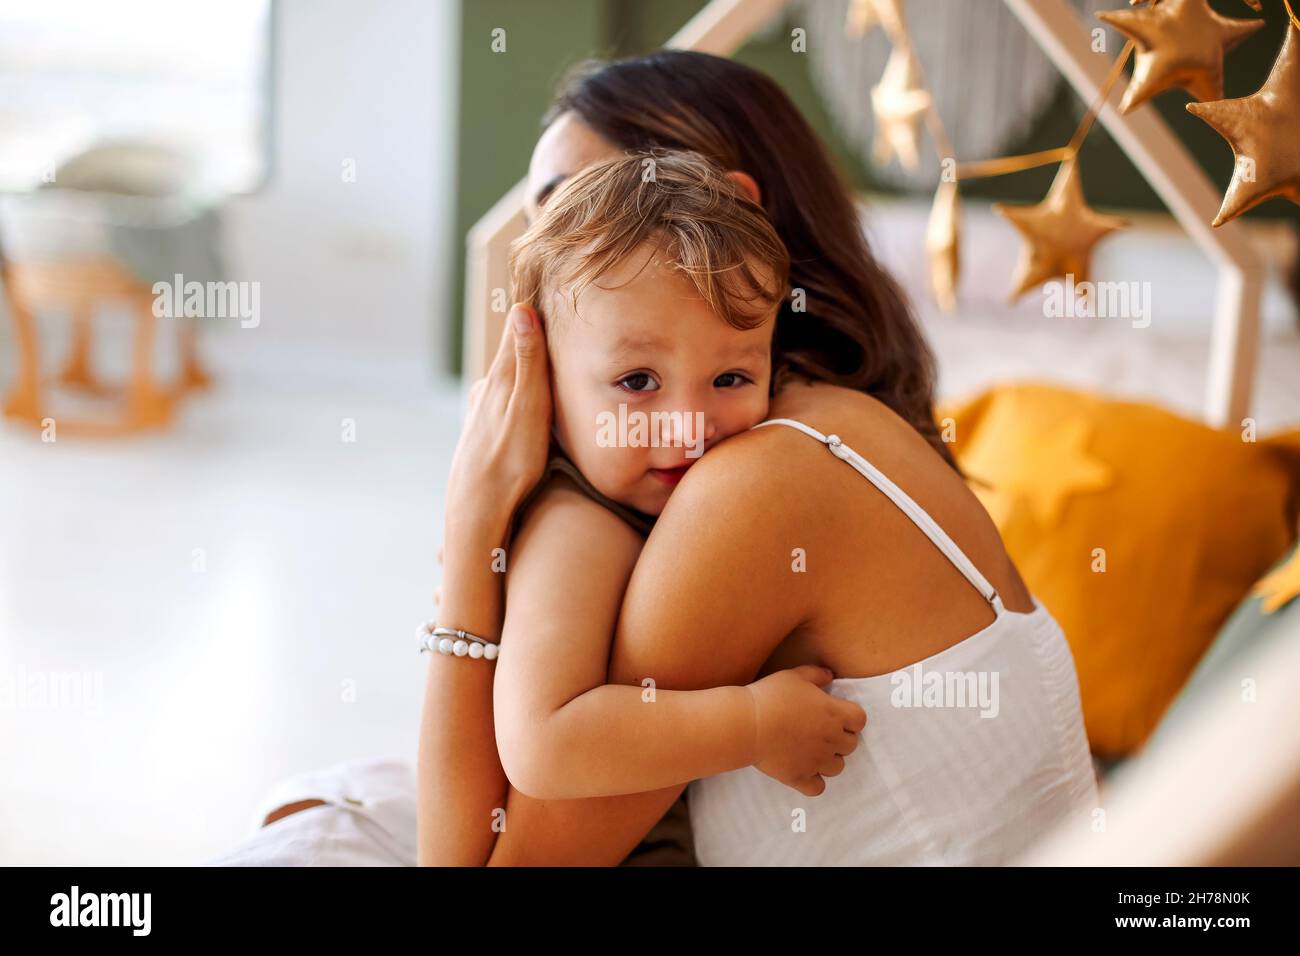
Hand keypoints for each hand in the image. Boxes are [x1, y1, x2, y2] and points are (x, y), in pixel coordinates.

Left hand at [444, 304, 552, 540]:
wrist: (476, 511)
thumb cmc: (510, 462)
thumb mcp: (527, 409)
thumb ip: (527, 362)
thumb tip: (521, 310)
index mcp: (501, 379)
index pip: (520, 330)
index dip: (533, 308)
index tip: (545, 279)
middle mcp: (487, 391)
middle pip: (514, 355)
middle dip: (532, 338)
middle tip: (552, 314)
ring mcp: (482, 413)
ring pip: (508, 382)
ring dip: (525, 371)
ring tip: (544, 359)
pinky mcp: (482, 435)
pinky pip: (506, 405)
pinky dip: (518, 398)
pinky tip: (524, 407)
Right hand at [745, 665, 866, 796]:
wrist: (747, 724)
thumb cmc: (771, 696)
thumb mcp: (795, 675)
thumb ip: (817, 674)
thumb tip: (831, 676)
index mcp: (834, 713)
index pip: (860, 720)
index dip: (851, 717)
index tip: (838, 714)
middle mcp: (831, 739)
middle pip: (852, 745)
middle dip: (841, 738)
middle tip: (823, 731)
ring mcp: (816, 761)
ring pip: (838, 767)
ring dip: (830, 759)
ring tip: (813, 751)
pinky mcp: (799, 777)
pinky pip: (818, 788)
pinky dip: (814, 781)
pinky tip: (804, 770)